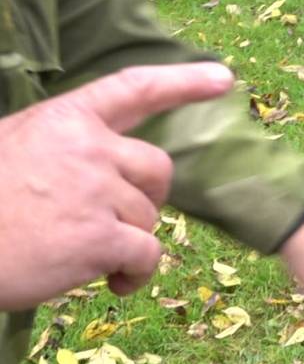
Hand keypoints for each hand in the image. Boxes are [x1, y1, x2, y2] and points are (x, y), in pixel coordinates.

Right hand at [0, 62, 232, 308]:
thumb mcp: (19, 149)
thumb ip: (69, 150)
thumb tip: (110, 171)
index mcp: (67, 120)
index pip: (134, 89)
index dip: (182, 82)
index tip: (222, 80)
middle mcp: (87, 147)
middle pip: (158, 170)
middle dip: (149, 198)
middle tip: (122, 220)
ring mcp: (96, 191)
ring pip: (149, 218)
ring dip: (131, 242)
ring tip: (94, 256)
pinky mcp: (102, 237)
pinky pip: (148, 254)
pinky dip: (137, 273)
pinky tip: (114, 283)